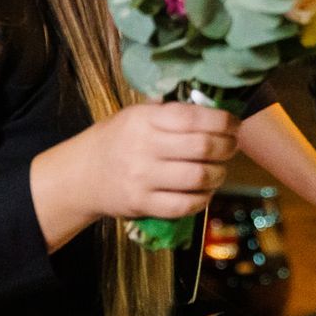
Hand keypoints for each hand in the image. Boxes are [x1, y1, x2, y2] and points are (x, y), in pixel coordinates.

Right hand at [34, 102, 238, 246]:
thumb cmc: (118, 140)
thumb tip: (217, 110)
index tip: (234, 124)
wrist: (80, 175)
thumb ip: (171, 113)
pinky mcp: (142, 204)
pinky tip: (204, 191)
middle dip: (227, 147)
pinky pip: (185, 204)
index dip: (223, 121)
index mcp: (144, 120)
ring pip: (199, 177)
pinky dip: (203, 199)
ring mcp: (142, 178)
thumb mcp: (137, 115)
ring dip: (219, 174)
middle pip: (203, 147)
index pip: (193, 117)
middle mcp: (143, 147)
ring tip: (219, 170)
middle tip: (231, 147)